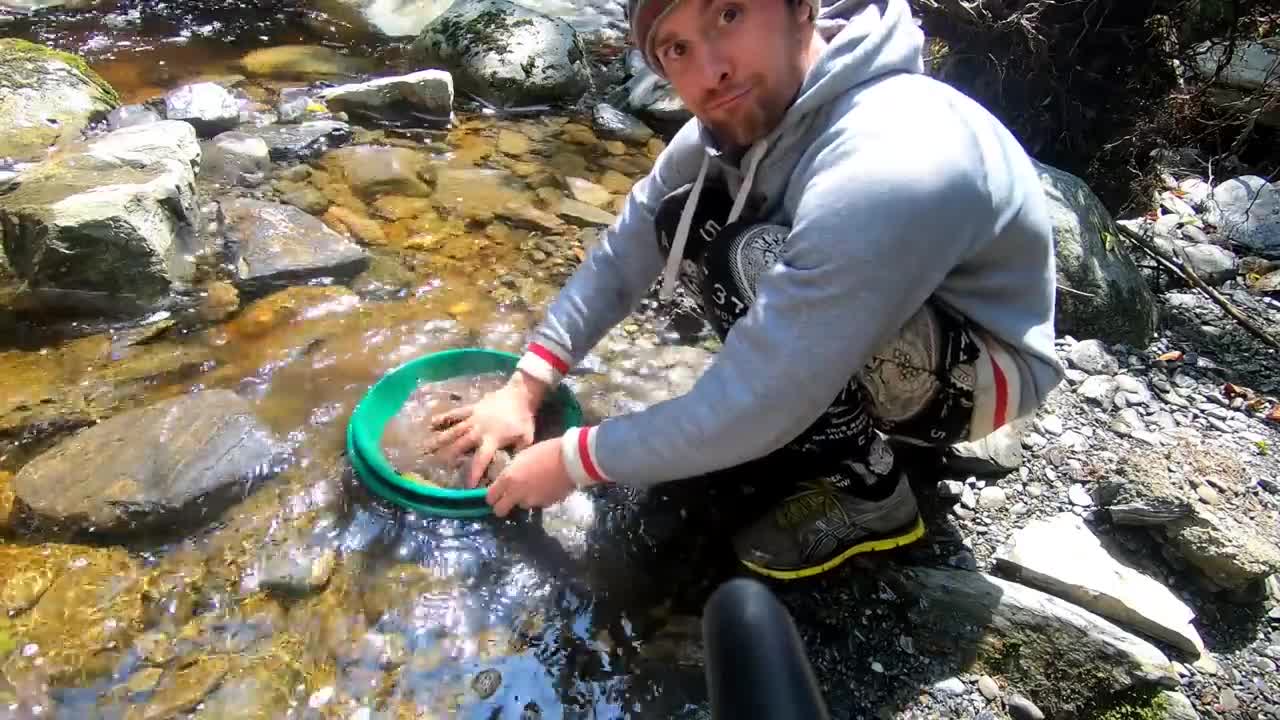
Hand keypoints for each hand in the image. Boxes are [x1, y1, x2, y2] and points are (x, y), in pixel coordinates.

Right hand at [427, 372, 547, 486]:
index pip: (481, 459)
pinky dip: (444, 418)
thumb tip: (511, 467)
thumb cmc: (524, 418)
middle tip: (437, 466)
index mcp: (492, 439)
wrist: (520, 394)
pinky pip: (456, 413)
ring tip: (427, 448)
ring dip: (441, 439)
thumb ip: (517, 453)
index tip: (467, 485)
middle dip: (449, 457)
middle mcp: (479, 430)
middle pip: (461, 445)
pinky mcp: (472, 408)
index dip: (474, 472)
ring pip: (454, 430)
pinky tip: (432, 423)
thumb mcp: (526, 438)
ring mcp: (474, 418)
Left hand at [485, 439, 574, 516]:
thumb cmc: (546, 451)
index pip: (490, 497)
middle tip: (508, 499)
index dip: (491, 496)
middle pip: (500, 510)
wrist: (571, 460)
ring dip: (523, 499)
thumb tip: (507, 480)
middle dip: (501, 506)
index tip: (495, 494)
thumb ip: (512, 470)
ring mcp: (531, 501)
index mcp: (508, 479)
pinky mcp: (545, 505)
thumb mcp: (522, 456)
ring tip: (534, 486)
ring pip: (520, 505)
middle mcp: (516, 494)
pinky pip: (536, 503)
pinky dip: (538, 498)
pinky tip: (546, 487)